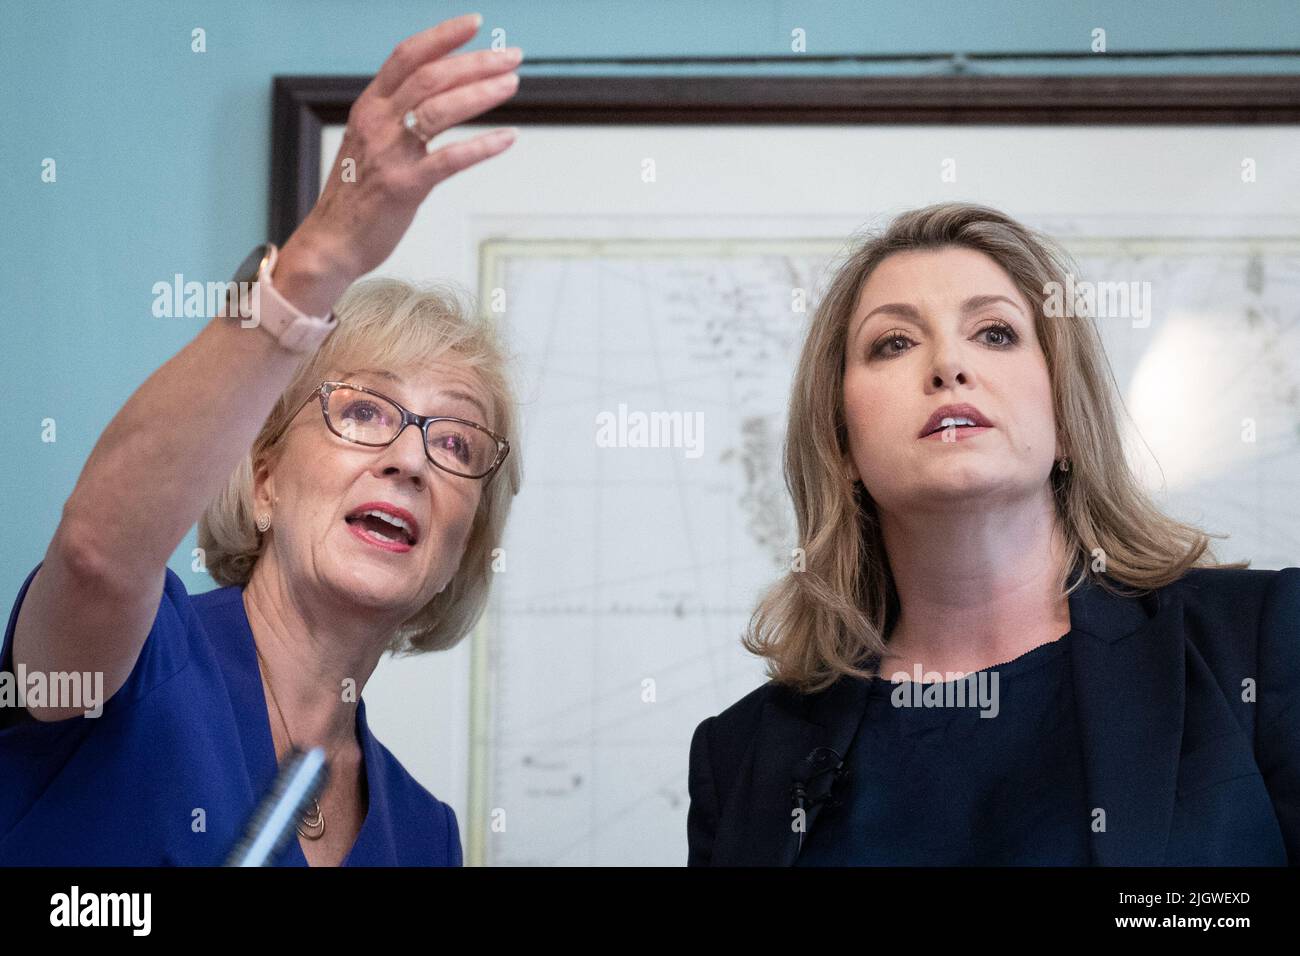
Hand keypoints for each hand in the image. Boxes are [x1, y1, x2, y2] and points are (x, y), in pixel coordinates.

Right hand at [288, 14, 520, 283]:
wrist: (331, 242)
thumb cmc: (356, 195)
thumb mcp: (367, 143)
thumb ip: (394, 118)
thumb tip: (433, 96)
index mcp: (368, 108)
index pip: (406, 57)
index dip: (442, 36)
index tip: (474, 23)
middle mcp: (377, 123)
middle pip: (431, 77)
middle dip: (475, 62)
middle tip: (512, 56)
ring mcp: (390, 155)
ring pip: (440, 109)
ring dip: (481, 93)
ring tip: (512, 84)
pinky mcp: (404, 187)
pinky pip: (449, 159)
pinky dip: (481, 146)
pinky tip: (506, 138)